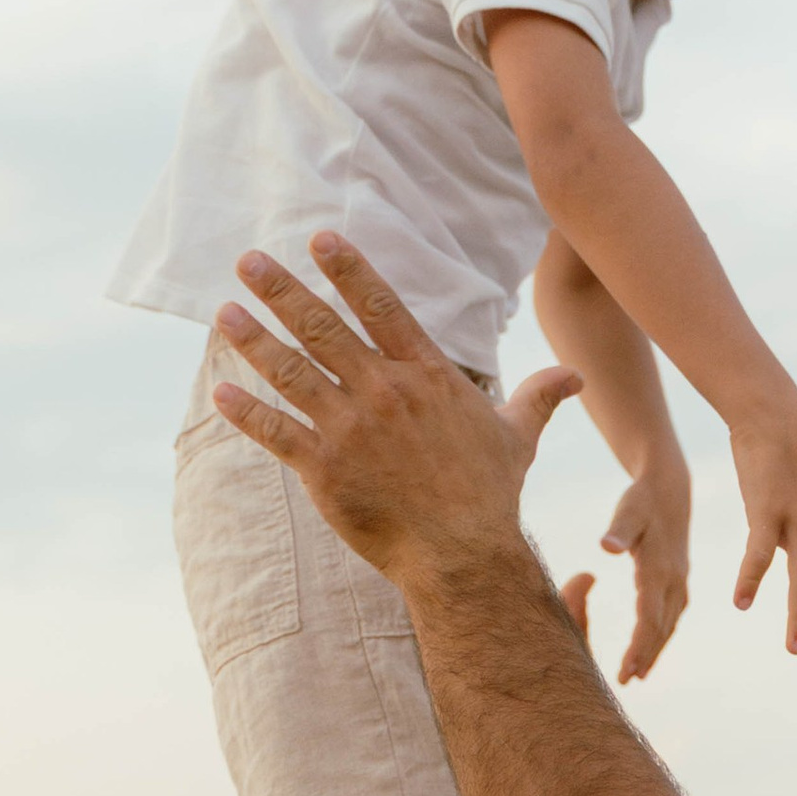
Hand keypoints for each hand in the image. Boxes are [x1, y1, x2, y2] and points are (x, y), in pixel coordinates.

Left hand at [211, 236, 578, 580]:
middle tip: (248, 261)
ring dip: (253, 339)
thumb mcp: (518, 437)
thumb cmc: (490, 496)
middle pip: (323, 327)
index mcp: (427, 376)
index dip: (348, 270)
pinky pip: (276, 432)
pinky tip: (219, 392)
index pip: (382, 307)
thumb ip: (540, 397)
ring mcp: (350, 430)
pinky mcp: (324, 470)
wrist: (463, 556)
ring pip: (290, 372)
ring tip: (225, 312)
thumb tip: (577, 377)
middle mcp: (384, 393)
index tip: (319, 239)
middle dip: (282, 290)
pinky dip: (245, 411)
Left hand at [598, 462, 691, 684]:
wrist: (670, 489)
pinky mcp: (678, 580)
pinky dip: (662, 635)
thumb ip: (618, 530)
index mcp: (659, 569)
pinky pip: (671, 616)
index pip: (649, 617)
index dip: (638, 647)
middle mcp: (673, 579)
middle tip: (625, 683)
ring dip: (654, 650)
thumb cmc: (641, 500)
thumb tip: (606, 547)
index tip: (624, 671)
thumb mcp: (627, 511)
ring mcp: (679, 581)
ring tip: (638, 675)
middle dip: (644, 656)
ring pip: (668, 624)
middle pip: (660, 627)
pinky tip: (652, 648)